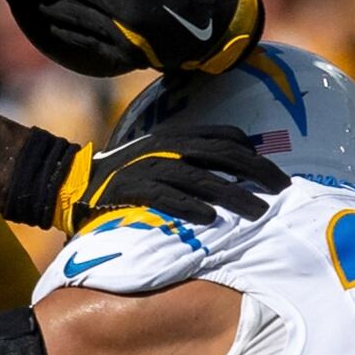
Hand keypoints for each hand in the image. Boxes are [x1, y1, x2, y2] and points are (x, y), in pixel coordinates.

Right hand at [56, 127, 288, 231]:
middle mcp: (166, 147)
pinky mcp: (132, 190)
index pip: (223, 136)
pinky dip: (190, 206)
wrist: (73, 182)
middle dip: (255, 171)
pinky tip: (211, 218)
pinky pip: (166, 197)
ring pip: (201, 179)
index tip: (272, 173)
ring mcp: (149, 167)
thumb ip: (189, 160)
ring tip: (258, 212)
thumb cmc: (123, 175)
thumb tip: (229, 170)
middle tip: (281, 190)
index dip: (251, 152)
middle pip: (221, 154)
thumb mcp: (158, 157)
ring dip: (233, 195)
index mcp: (174, 137)